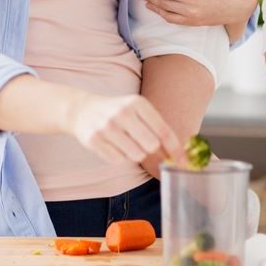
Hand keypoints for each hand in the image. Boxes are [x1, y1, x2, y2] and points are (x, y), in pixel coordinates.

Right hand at [68, 93, 184, 165]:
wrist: (82, 109)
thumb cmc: (117, 111)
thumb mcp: (137, 110)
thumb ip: (157, 128)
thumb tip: (179, 154)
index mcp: (138, 103)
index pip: (163, 130)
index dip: (175, 149)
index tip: (183, 162)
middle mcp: (123, 112)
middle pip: (151, 145)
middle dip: (150, 149)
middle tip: (142, 142)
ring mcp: (107, 126)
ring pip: (136, 155)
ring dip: (135, 153)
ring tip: (126, 142)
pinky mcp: (94, 139)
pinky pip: (118, 159)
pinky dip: (119, 156)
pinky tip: (112, 144)